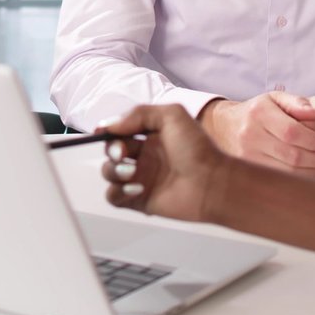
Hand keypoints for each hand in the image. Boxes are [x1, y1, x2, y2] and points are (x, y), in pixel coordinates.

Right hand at [96, 105, 230, 222]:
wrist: (212, 184)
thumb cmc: (198, 150)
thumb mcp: (171, 116)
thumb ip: (138, 114)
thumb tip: (110, 125)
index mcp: (150, 136)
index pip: (120, 131)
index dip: (108, 131)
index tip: (102, 131)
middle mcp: (144, 156)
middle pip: (111, 151)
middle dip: (112, 149)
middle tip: (122, 152)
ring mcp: (140, 178)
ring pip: (109, 173)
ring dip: (113, 170)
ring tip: (131, 171)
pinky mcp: (139, 200)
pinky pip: (114, 197)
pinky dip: (118, 191)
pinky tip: (136, 187)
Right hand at [199, 92, 314, 175]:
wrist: (224, 127)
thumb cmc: (258, 111)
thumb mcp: (275, 99)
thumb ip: (297, 102)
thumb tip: (314, 113)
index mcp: (259, 114)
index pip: (292, 132)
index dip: (314, 141)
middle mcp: (250, 135)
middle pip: (291, 155)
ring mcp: (247, 156)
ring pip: (286, 171)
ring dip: (313, 172)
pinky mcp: (248, 170)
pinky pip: (279, 179)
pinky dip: (299, 179)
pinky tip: (312, 174)